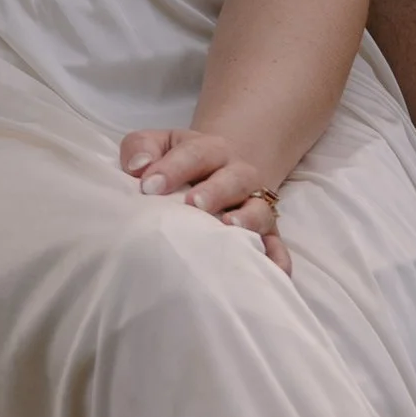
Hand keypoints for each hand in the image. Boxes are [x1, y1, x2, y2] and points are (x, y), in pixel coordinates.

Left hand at [119, 126, 291, 273]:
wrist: (218, 170)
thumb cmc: (179, 162)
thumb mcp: (158, 145)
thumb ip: (141, 148)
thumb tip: (138, 168)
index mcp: (211, 149)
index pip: (195, 153)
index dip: (172, 168)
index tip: (148, 186)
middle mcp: (239, 174)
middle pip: (233, 178)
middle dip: (214, 190)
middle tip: (193, 204)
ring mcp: (256, 203)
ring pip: (260, 209)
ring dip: (248, 218)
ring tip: (227, 226)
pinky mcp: (267, 232)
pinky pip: (278, 245)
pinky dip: (277, 257)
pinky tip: (272, 271)